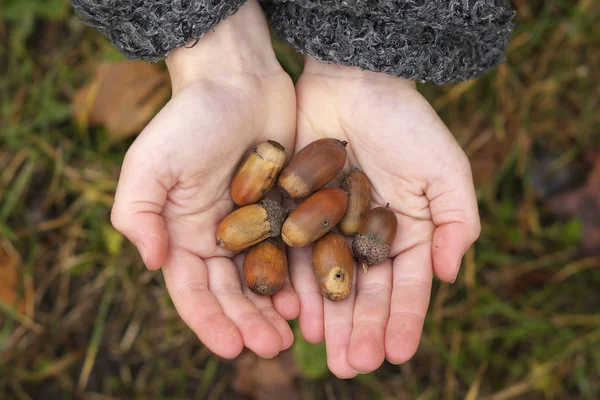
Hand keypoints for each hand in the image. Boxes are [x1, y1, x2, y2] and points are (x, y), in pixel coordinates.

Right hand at [110, 1, 298, 358]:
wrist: (237, 80)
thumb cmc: (189, 119)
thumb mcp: (150, 164)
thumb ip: (137, 214)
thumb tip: (153, 263)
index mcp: (182, 234)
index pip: (193, 290)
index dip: (209, 321)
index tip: (230, 347)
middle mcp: (217, 237)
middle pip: (231, 292)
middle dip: (248, 322)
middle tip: (272, 347)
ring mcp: (254, 226)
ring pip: (264, 279)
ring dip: (275, 309)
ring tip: (294, 333)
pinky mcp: (285, 210)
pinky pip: (293, 250)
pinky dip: (300, 276)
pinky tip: (312, 295)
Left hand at [290, 58, 480, 376]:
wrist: (353, 81)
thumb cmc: (405, 122)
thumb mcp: (444, 169)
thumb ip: (455, 222)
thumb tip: (447, 276)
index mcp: (408, 231)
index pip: (406, 285)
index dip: (403, 321)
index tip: (397, 355)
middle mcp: (370, 235)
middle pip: (365, 291)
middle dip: (361, 329)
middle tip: (353, 366)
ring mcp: (332, 226)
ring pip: (330, 282)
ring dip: (329, 319)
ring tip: (325, 351)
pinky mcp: (298, 212)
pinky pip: (297, 256)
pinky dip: (298, 285)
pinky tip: (296, 313)